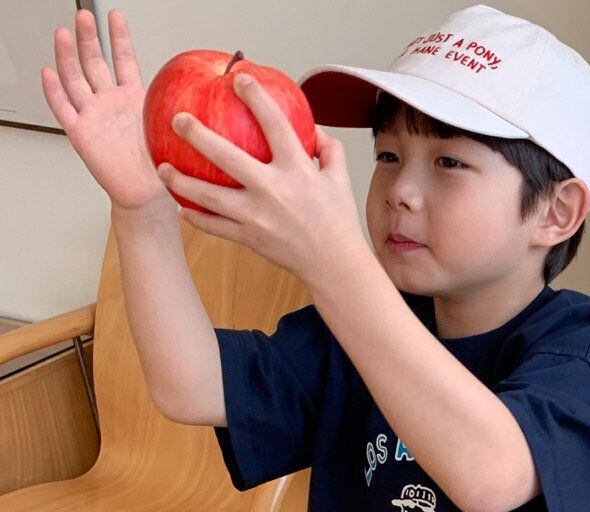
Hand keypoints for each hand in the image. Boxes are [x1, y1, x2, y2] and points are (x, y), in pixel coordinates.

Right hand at [42, 8, 167, 212]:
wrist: (149, 195)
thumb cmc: (162, 166)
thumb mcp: (174, 131)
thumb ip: (184, 109)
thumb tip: (214, 88)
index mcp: (132, 98)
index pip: (123, 60)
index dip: (119, 38)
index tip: (116, 15)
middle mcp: (109, 102)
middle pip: (94, 63)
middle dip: (89, 38)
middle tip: (84, 16)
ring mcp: (93, 115)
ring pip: (75, 79)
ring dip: (67, 56)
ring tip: (63, 33)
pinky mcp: (81, 134)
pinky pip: (63, 110)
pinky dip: (54, 92)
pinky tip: (48, 73)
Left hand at [156, 74, 366, 286]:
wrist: (335, 267)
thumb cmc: (339, 221)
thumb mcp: (339, 180)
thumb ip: (328, 149)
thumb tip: (313, 127)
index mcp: (298, 172)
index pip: (275, 126)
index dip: (256, 98)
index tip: (239, 79)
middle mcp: (275, 192)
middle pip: (228, 158)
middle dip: (198, 136)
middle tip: (177, 120)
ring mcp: (259, 217)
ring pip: (211, 197)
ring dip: (182, 181)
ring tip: (162, 168)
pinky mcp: (251, 239)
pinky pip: (216, 227)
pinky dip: (196, 219)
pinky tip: (182, 208)